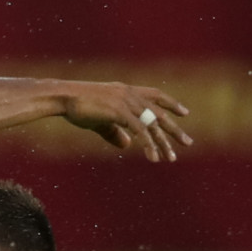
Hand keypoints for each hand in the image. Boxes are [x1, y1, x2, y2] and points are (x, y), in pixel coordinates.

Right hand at [61, 81, 192, 162]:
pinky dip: (148, 145)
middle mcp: (131, 95)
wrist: (64, 98)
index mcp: (126, 92)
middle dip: (174, 130)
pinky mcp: (120, 113)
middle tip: (187, 143)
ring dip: (163, 142)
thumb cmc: (77, 107)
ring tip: (172, 157)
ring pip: (152, 125)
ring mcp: (126, 103)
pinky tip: (153, 157)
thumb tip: (127, 145)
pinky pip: (140, 131)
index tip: (184, 113)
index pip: (155, 96)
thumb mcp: (99, 120)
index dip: (171, 104)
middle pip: (159, 113)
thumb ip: (115, 132)